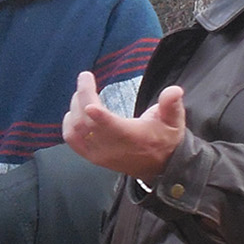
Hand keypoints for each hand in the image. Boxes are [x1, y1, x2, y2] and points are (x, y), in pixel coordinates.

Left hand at [62, 70, 184, 180]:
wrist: (159, 166)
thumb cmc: (165, 138)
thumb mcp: (174, 121)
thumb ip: (172, 105)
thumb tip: (175, 90)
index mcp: (131, 137)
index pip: (112, 128)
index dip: (99, 118)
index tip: (90, 104)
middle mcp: (112, 148)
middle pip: (88, 122)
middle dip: (83, 96)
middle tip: (85, 77)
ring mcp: (99, 154)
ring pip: (77, 130)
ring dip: (74, 107)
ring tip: (82, 91)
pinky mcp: (92, 156)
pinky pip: (72, 140)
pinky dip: (68, 124)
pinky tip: (73, 110)